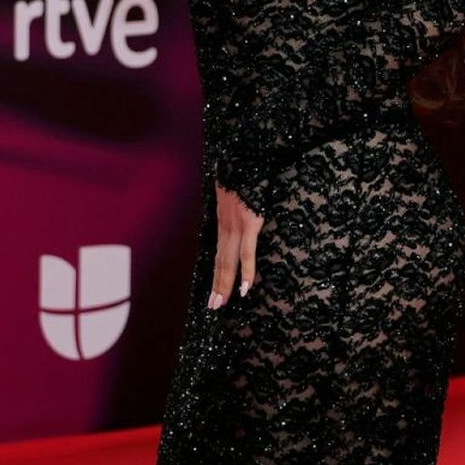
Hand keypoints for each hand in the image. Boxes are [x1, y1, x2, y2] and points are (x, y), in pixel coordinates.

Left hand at [208, 180, 262, 309]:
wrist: (241, 157)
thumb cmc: (242, 172)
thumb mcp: (234, 191)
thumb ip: (235, 202)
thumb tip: (238, 205)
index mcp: (224, 223)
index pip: (219, 254)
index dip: (217, 274)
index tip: (214, 291)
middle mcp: (226, 228)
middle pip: (220, 263)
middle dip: (217, 286)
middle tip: (214, 306)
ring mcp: (237, 227)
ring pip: (229, 262)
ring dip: (225, 285)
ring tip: (222, 303)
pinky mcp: (250, 224)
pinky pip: (248, 253)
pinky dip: (247, 272)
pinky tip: (245, 288)